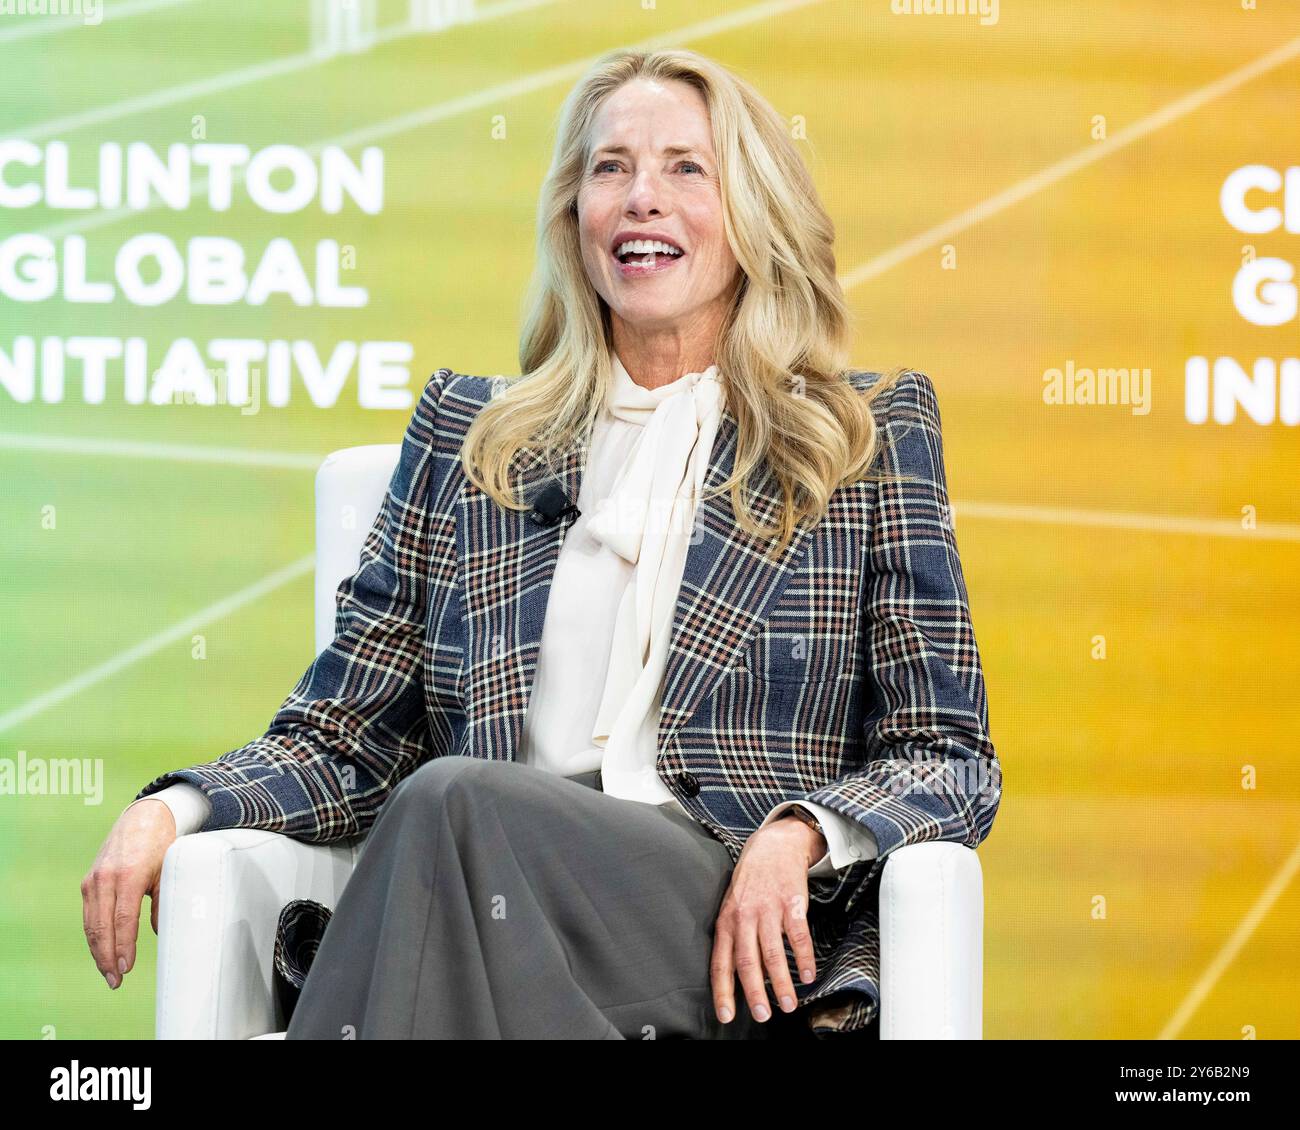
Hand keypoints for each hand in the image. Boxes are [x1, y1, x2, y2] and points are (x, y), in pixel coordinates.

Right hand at [81, 799, 176, 989]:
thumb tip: (159, 932)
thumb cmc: (162, 844)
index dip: (124, 947)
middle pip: (102, 927)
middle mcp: (106, 879)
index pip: (123, 920)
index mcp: (129, 875)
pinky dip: (95, 936)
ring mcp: (93, 880)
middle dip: (107, 957)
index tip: (127, 967)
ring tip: (109, 974)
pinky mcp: (88, 882)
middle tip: (116, 980)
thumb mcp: (169, 871)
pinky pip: (90, 915)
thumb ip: (164, 901)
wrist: (143, 817)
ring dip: (98, 951)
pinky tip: (102, 951)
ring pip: (92, 924)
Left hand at [710, 815, 825, 1025]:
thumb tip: (739, 978)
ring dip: (782, 983)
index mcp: (726, 921)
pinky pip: (798, 937)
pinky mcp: (792, 903)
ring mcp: (768, 909)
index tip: (726, 1016)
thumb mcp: (732, 907)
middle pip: (747, 961)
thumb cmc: (751, 883)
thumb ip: (734, 938)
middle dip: (754, 993)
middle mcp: (745, 916)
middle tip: (762, 1016)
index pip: (721, 962)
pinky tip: (807, 975)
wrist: (774, 846)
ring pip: (773, 953)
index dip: (723, 991)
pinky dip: (804, 959)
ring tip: (789, 1004)